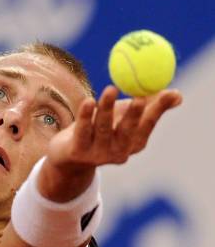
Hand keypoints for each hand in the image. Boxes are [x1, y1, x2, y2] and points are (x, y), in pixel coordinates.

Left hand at [40, 86, 182, 200]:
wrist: (69, 156)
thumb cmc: (101, 129)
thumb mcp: (125, 116)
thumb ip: (149, 105)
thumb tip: (177, 96)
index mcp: (133, 143)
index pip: (148, 126)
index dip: (157, 110)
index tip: (167, 92)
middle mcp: (118, 152)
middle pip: (127, 132)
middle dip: (135, 115)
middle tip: (140, 97)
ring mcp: (97, 154)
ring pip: (103, 129)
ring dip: (107, 109)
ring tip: (110, 89)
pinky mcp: (77, 152)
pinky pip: (82, 130)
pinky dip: (85, 115)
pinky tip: (88, 102)